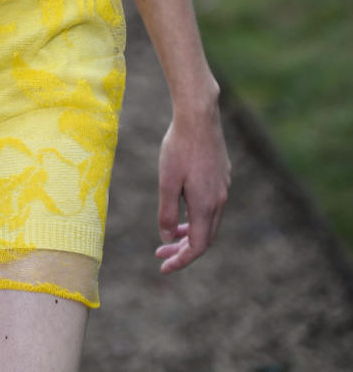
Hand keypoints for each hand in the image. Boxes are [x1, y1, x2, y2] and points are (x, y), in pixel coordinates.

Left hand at [155, 92, 230, 273]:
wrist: (199, 115)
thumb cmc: (179, 147)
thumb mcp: (166, 181)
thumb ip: (167, 213)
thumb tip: (167, 238)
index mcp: (206, 206)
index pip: (197, 246)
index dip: (181, 260)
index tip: (163, 267)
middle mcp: (219, 200)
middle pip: (204, 238)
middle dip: (183, 250)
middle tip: (160, 255)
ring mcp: (223, 187)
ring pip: (209, 222)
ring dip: (190, 232)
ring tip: (170, 235)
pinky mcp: (222, 175)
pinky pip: (211, 206)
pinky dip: (196, 216)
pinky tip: (183, 207)